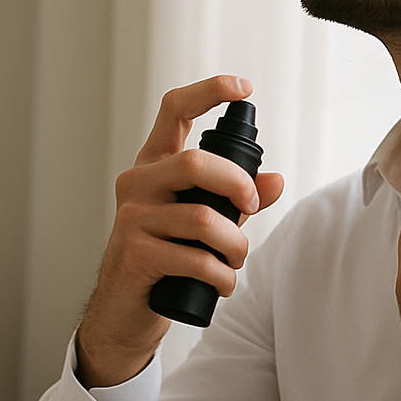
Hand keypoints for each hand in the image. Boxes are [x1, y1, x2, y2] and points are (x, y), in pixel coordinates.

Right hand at [76, 76, 285, 387]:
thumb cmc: (166, 259)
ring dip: (235, 246)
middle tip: (251, 208)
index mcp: (154, 165)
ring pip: (202, 219)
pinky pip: (194, 259)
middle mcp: (138, 183)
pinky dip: (220, 276)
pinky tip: (221, 284)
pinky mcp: (135, 254)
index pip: (174, 110)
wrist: (125, 312)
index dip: (209, 91)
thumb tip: (275, 181)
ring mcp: (132, 218)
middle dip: (238, 186)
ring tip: (235, 262)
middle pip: (194, 163)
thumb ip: (236, 200)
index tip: (243, 88)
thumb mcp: (203, 223)